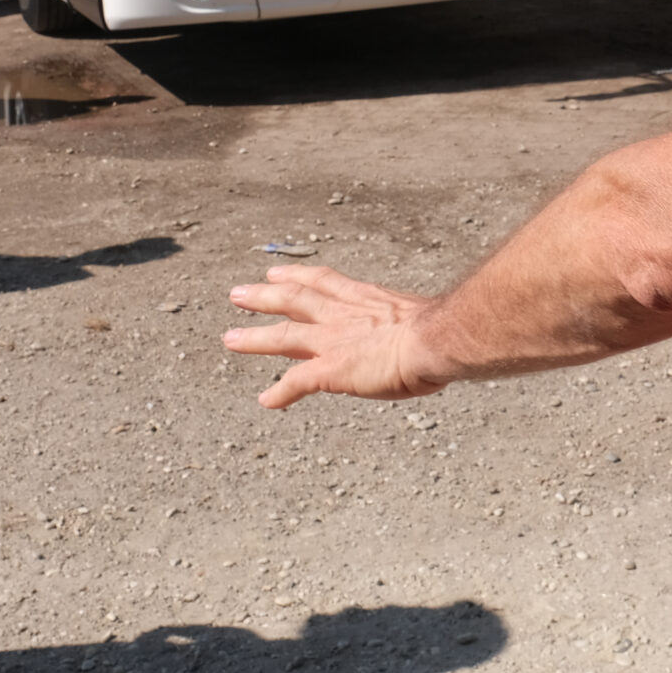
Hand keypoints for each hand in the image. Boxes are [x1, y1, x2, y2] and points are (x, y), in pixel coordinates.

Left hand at [224, 265, 452, 409]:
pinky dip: (280, 392)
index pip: (326, 282)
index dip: (299, 277)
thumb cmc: (442, 331)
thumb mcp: (423, 320)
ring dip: (255, 337)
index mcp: (367, 299)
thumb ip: (412, 328)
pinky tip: (265, 400)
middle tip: (238, 293)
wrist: (435, 340)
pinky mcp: (332, 369)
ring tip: (230, 339)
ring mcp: (334, 341)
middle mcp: (344, 315)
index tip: (278, 272)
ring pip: (285, 335)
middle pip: (294, 300)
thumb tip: (429, 340)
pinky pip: (297, 382)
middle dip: (264, 296)